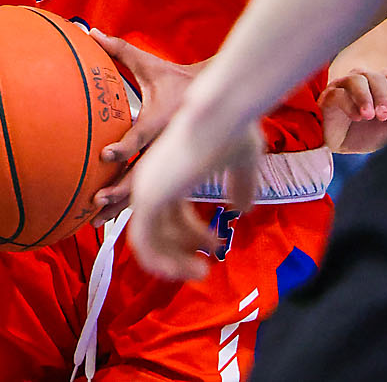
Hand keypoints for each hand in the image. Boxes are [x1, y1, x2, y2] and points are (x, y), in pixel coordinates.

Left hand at [87, 30, 198, 222]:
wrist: (216, 93)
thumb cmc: (176, 76)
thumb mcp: (150, 63)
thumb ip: (119, 50)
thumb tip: (89, 32)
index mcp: (161, 119)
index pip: (139, 136)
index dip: (123, 146)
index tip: (104, 155)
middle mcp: (165, 143)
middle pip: (141, 173)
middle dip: (119, 191)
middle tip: (95, 201)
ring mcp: (168, 158)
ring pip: (145, 189)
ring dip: (121, 206)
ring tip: (97, 220)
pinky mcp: (169, 167)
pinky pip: (150, 191)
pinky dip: (133, 206)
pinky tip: (113, 219)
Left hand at [128, 113, 264, 282]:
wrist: (221, 114)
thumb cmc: (233, 129)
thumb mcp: (243, 161)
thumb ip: (241, 185)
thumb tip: (243, 210)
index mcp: (169, 170)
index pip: (173, 214)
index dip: (194, 234)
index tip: (217, 245)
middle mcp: (152, 180)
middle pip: (160, 229)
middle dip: (184, 250)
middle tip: (206, 266)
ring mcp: (147, 188)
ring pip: (147, 241)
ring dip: (173, 262)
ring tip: (200, 272)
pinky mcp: (148, 196)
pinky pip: (143, 243)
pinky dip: (161, 262)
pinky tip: (187, 269)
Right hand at [319, 68, 386, 153]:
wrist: (340, 146)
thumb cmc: (366, 134)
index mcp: (384, 87)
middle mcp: (365, 80)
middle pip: (378, 77)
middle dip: (383, 97)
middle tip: (383, 116)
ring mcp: (345, 85)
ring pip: (357, 79)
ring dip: (365, 97)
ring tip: (368, 115)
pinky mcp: (329, 96)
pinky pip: (339, 93)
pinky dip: (349, 104)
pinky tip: (355, 117)